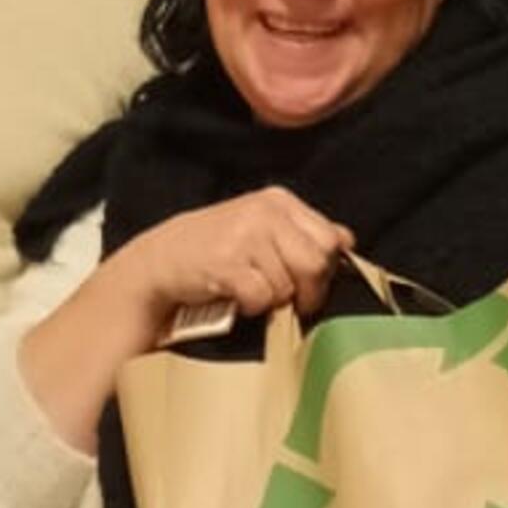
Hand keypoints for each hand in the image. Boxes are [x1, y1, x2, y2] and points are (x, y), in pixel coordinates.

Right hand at [125, 190, 354, 329]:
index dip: (325, 271)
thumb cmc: (216, 250)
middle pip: (317, 262)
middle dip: (306, 290)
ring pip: (289, 285)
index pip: (330, 239)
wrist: (159, 261)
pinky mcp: (227, 262)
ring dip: (272, 299)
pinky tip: (235, 297)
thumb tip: (347, 239)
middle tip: (285, 299)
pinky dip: (251, 307)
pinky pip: (262, 297)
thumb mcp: (262, 229)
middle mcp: (265, 211)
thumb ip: (304, 233)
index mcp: (280, 200)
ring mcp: (245, 234)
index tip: (306, 285)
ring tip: (249, 291)